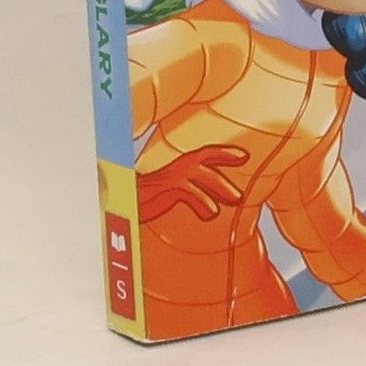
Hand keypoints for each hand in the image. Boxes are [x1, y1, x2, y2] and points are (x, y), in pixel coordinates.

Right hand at [134, 141, 249, 221]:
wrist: (120, 200)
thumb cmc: (146, 198)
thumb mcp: (171, 193)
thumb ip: (190, 193)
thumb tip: (214, 208)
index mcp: (180, 166)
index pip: (207, 152)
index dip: (225, 153)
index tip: (244, 156)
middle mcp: (178, 167)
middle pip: (207, 161)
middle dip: (228, 167)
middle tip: (245, 183)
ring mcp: (171, 176)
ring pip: (203, 176)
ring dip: (222, 186)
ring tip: (237, 199)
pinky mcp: (164, 188)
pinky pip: (189, 192)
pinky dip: (202, 201)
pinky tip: (211, 213)